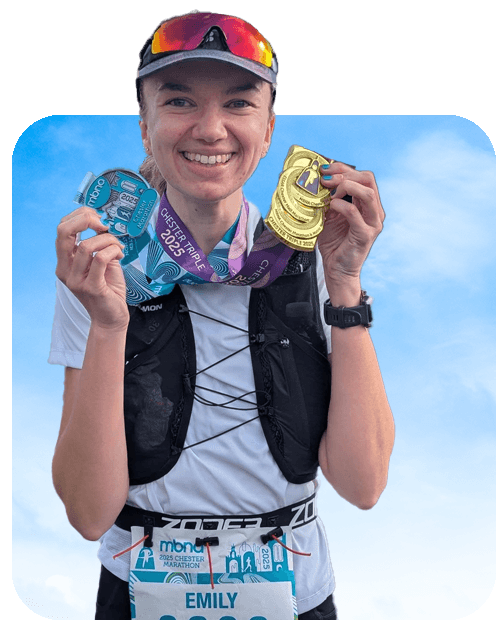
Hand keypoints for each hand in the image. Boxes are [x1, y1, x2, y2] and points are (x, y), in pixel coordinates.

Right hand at [55, 206, 128, 331]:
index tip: (98, 218)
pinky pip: (100, 259)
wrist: (112, 318)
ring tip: (118, 247)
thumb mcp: (102, 262)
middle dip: (85, 219)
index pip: (62, 229)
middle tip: (103, 224)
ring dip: (108, 240)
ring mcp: (76, 280)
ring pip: (87, 246)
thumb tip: (103, 225)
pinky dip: (113, 251)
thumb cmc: (108, 289)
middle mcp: (65, 270)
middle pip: (63, 232)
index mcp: (65, 262)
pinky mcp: (91, 287)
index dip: (79, 216)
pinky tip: (120, 254)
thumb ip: (99, 245)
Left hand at [317, 162, 384, 285]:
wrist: (337, 269)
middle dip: (345, 174)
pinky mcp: (365, 235)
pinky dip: (340, 205)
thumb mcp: (331, 215)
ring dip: (346, 186)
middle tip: (325, 178)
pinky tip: (330, 206)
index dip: (344, 168)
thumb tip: (318, 180)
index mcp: (369, 205)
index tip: (325, 168)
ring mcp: (373, 223)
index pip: (363, 177)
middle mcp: (375, 212)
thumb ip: (330, 199)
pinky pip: (354, 212)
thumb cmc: (334, 243)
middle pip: (368, 179)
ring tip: (329, 191)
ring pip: (367, 193)